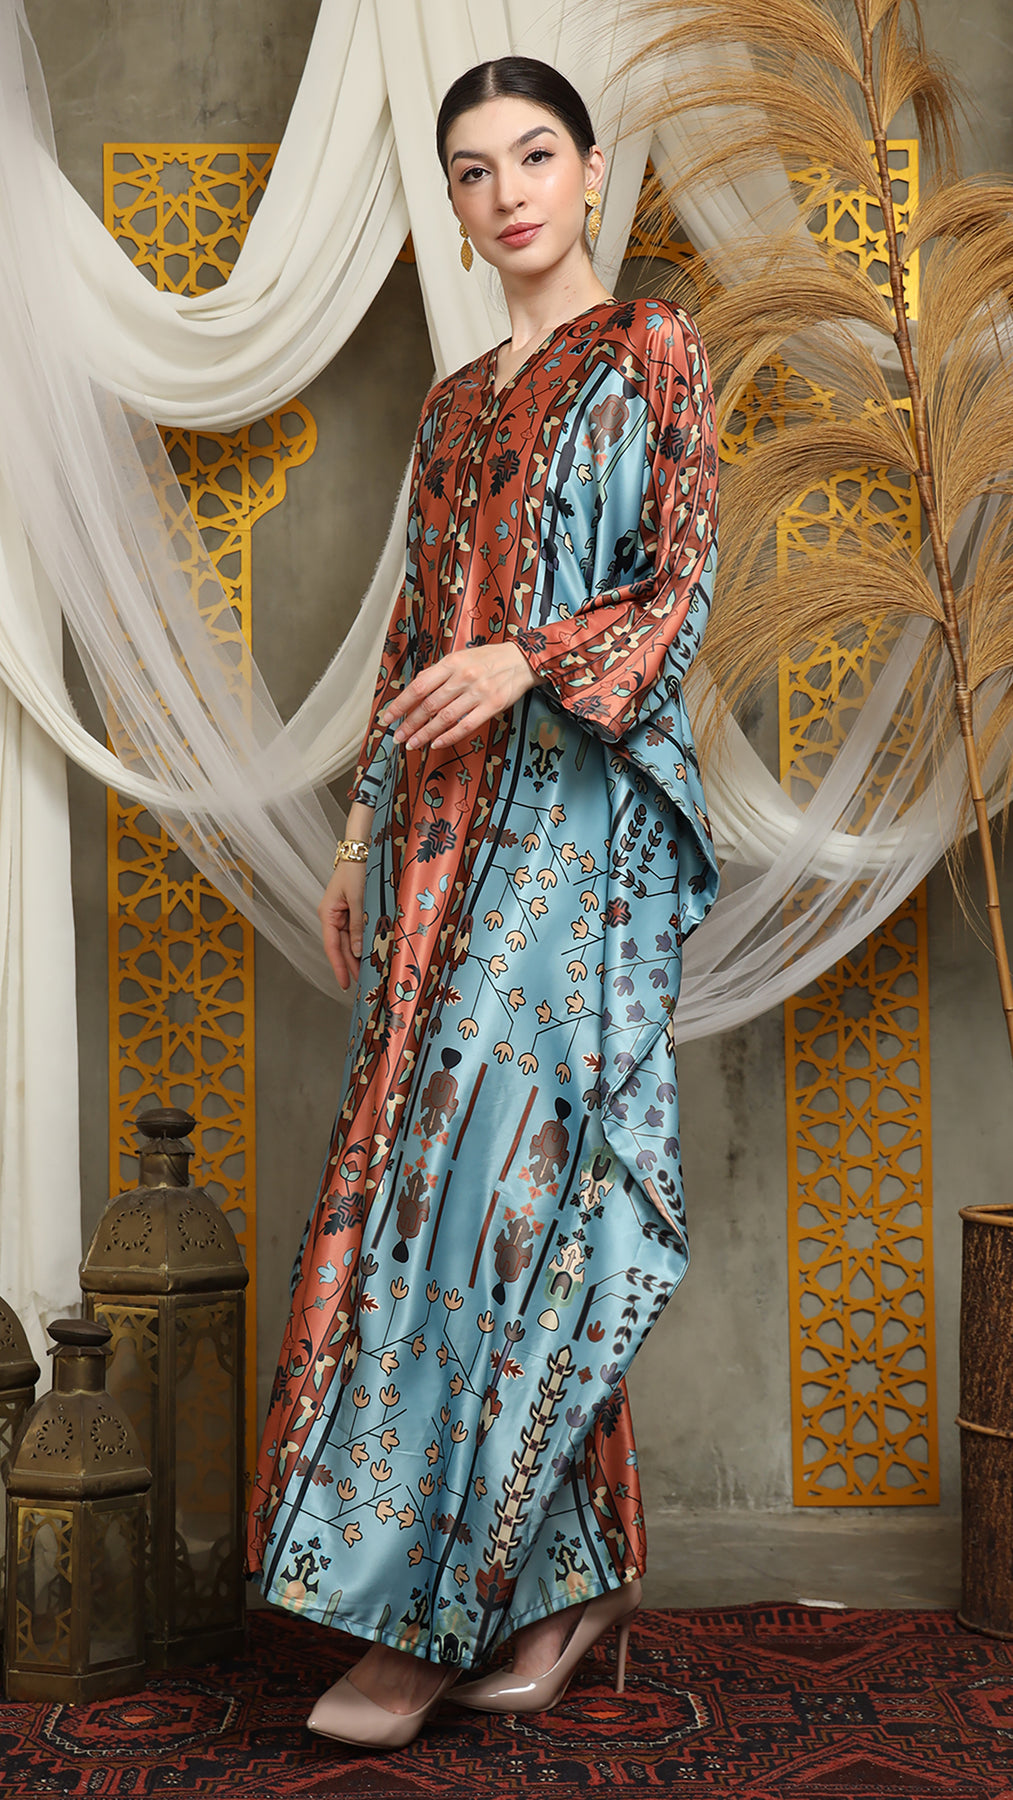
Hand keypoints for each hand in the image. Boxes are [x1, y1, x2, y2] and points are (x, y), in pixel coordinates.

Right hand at [319, 860, 365, 990]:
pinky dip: (362, 942)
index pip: (332, 947)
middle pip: (341, 947)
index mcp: (327, 914)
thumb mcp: (358, 899)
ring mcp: (342, 913)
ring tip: (368, 972)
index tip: (345, 984)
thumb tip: (357, 951)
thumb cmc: (356, 870)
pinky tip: (370, 952)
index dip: (339, 966)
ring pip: (349, 941)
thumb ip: (357, 926)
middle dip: (350, 965)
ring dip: (357, 955)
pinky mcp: (352, 909)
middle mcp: (332, 916)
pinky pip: (355, 930)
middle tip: (362, 983)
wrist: (361, 849)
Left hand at [383, 643, 536, 750]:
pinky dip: (449, 737)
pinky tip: (437, 743)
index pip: (419, 686)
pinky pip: (466, 725)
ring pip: (445, 718)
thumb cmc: (488, 659)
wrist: (523, 659)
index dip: (400, 704)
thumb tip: (416, 691)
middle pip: (429, 705)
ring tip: (412, 744)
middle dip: (409, 724)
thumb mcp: (460, 657)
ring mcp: (478, 692)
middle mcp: (463, 677)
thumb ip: (439, 673)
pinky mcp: (492, 706)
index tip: (387, 718)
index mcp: (451, 663)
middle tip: (398, 738)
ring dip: (425, 734)